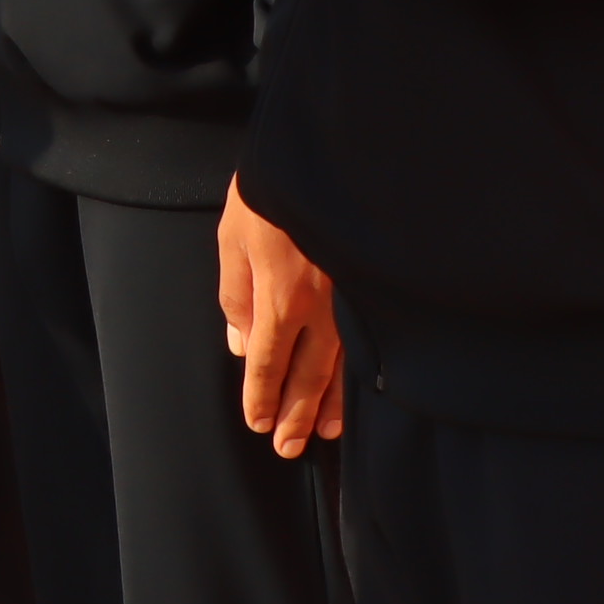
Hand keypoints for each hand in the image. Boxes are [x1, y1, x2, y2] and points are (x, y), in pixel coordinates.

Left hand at [220, 180, 345, 454]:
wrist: (319, 156)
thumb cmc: (269, 193)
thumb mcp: (233, 240)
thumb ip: (236, 296)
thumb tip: (240, 345)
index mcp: (281, 299)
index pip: (267, 363)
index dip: (261, 396)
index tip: (257, 423)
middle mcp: (321, 309)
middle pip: (307, 376)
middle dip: (295, 414)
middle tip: (287, 447)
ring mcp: (351, 301)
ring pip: (342, 367)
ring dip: (331, 405)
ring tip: (324, 434)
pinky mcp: (369, 290)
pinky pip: (364, 345)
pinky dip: (359, 376)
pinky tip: (359, 394)